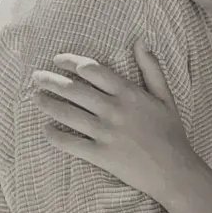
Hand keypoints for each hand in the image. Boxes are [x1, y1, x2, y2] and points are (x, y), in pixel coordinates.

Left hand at [33, 45, 195, 203]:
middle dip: (51, 81)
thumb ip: (152, 68)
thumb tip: (141, 40)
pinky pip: (71, 144)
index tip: (58, 59)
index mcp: (129, 94)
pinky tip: (46, 130)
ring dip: (48, 104)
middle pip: (74, 90)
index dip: (72, 62)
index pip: (93, 70)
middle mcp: (115, 110)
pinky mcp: (102, 156)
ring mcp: (107, 134)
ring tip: (36, 98)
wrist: (175, 172)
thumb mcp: (165, 97)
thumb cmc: (171, 134)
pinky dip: (55, 136)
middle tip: (36, 76)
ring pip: (68, 114)